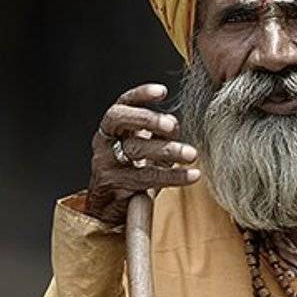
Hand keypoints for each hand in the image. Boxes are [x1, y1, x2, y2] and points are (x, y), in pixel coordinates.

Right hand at [86, 82, 201, 226]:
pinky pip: (145, 178)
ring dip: (166, 150)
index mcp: (113, 126)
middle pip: (120, 119)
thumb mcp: (146, 146)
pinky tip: (192, 175)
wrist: (110, 205)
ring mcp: (105, 161)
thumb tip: (173, 123)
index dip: (141, 94)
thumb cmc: (131, 171)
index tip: (162, 91)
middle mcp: (104, 139)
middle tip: (171, 126)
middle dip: (147, 119)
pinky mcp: (111, 183)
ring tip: (191, 154)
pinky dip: (173, 176)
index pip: (124, 103)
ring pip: (134, 150)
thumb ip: (159, 132)